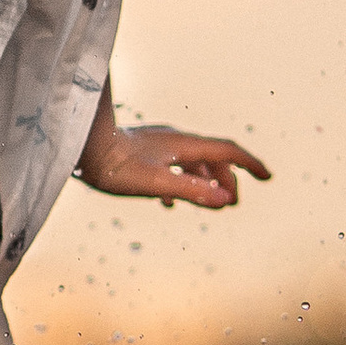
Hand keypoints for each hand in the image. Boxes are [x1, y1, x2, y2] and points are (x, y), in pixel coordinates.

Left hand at [80, 120, 270, 209]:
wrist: (78, 146)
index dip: (249, 164)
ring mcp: (157, 145)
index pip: (227, 151)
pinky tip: (168, 202)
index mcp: (183, 145)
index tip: (267, 178)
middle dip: (227, 179)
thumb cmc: (113, 166)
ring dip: (205, 180)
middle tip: (232, 203)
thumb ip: (190, 191)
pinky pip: (171, 166)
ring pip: (191, 161)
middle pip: (212, 156)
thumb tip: (225, 200)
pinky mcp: (141, 152)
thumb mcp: (155, 184)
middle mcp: (174, 140)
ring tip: (208, 202)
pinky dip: (181, 182)